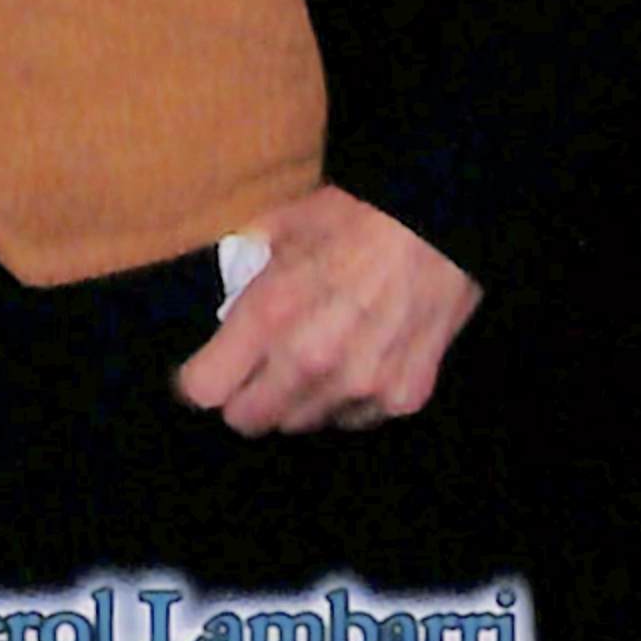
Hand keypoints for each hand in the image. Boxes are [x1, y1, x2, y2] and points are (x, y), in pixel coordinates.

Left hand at [172, 186, 479, 433]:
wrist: (440, 224)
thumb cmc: (355, 217)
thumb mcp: (280, 228)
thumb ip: (244, 268)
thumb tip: (227, 293)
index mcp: (269, 316)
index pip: (205, 389)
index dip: (199, 380)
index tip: (206, 372)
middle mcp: (309, 363)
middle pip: (249, 420)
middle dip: (244, 399)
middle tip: (255, 373)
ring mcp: (358, 387)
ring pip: (302, 423)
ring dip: (297, 401)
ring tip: (312, 361)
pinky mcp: (401, 399)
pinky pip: (354, 419)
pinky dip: (347, 402)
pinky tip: (357, 363)